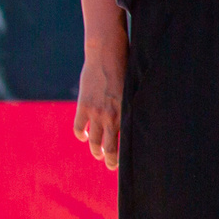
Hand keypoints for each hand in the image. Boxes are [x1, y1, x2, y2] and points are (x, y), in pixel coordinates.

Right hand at [72, 30, 126, 169]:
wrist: (106, 54)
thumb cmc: (126, 68)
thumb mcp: (134, 90)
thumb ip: (133, 106)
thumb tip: (141, 117)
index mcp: (126, 114)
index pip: (125, 143)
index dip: (124, 157)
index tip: (126, 164)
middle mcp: (111, 117)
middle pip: (109, 148)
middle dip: (110, 160)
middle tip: (111, 165)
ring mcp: (95, 112)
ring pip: (93, 141)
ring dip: (95, 150)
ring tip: (98, 154)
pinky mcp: (83, 106)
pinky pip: (78, 128)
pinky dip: (81, 135)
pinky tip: (84, 137)